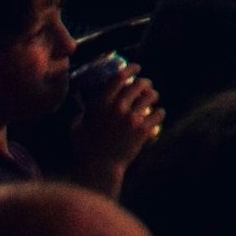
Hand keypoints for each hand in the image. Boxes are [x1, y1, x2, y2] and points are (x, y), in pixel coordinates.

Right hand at [69, 66, 162, 192]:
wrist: (99, 167)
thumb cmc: (85, 150)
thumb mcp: (76, 129)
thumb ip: (79, 117)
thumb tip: (81, 112)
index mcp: (101, 103)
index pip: (119, 77)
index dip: (130, 69)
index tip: (136, 68)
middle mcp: (117, 107)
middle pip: (139, 84)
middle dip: (145, 83)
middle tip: (147, 86)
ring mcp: (131, 118)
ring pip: (151, 97)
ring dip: (153, 96)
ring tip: (153, 98)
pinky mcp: (142, 130)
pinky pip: (158, 114)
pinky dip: (159, 113)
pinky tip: (158, 114)